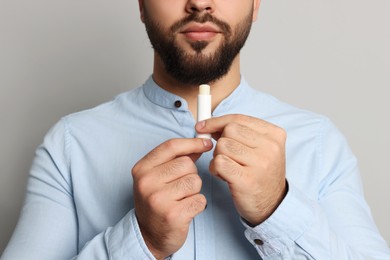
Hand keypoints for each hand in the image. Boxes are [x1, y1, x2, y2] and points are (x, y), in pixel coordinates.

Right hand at [132, 138, 212, 258]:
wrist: (149, 236)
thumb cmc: (157, 202)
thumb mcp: (158, 177)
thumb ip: (177, 158)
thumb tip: (201, 142)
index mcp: (141, 169)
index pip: (171, 146)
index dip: (192, 142)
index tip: (207, 143)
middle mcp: (146, 182)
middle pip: (187, 164)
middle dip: (191, 174)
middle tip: (180, 188)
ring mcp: (158, 199)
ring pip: (195, 181)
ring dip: (194, 191)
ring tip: (182, 199)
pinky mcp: (173, 214)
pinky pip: (200, 199)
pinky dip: (198, 205)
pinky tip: (185, 210)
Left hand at [196, 114, 286, 225]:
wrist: (272, 204)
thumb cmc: (260, 174)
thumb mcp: (258, 148)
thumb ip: (239, 133)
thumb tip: (210, 124)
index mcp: (274, 134)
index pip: (239, 119)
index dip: (217, 121)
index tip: (203, 126)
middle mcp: (270, 147)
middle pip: (229, 130)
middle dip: (220, 142)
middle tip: (225, 156)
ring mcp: (260, 164)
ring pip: (222, 146)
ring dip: (217, 157)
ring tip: (227, 168)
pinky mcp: (247, 180)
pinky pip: (218, 163)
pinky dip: (215, 168)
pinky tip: (223, 176)